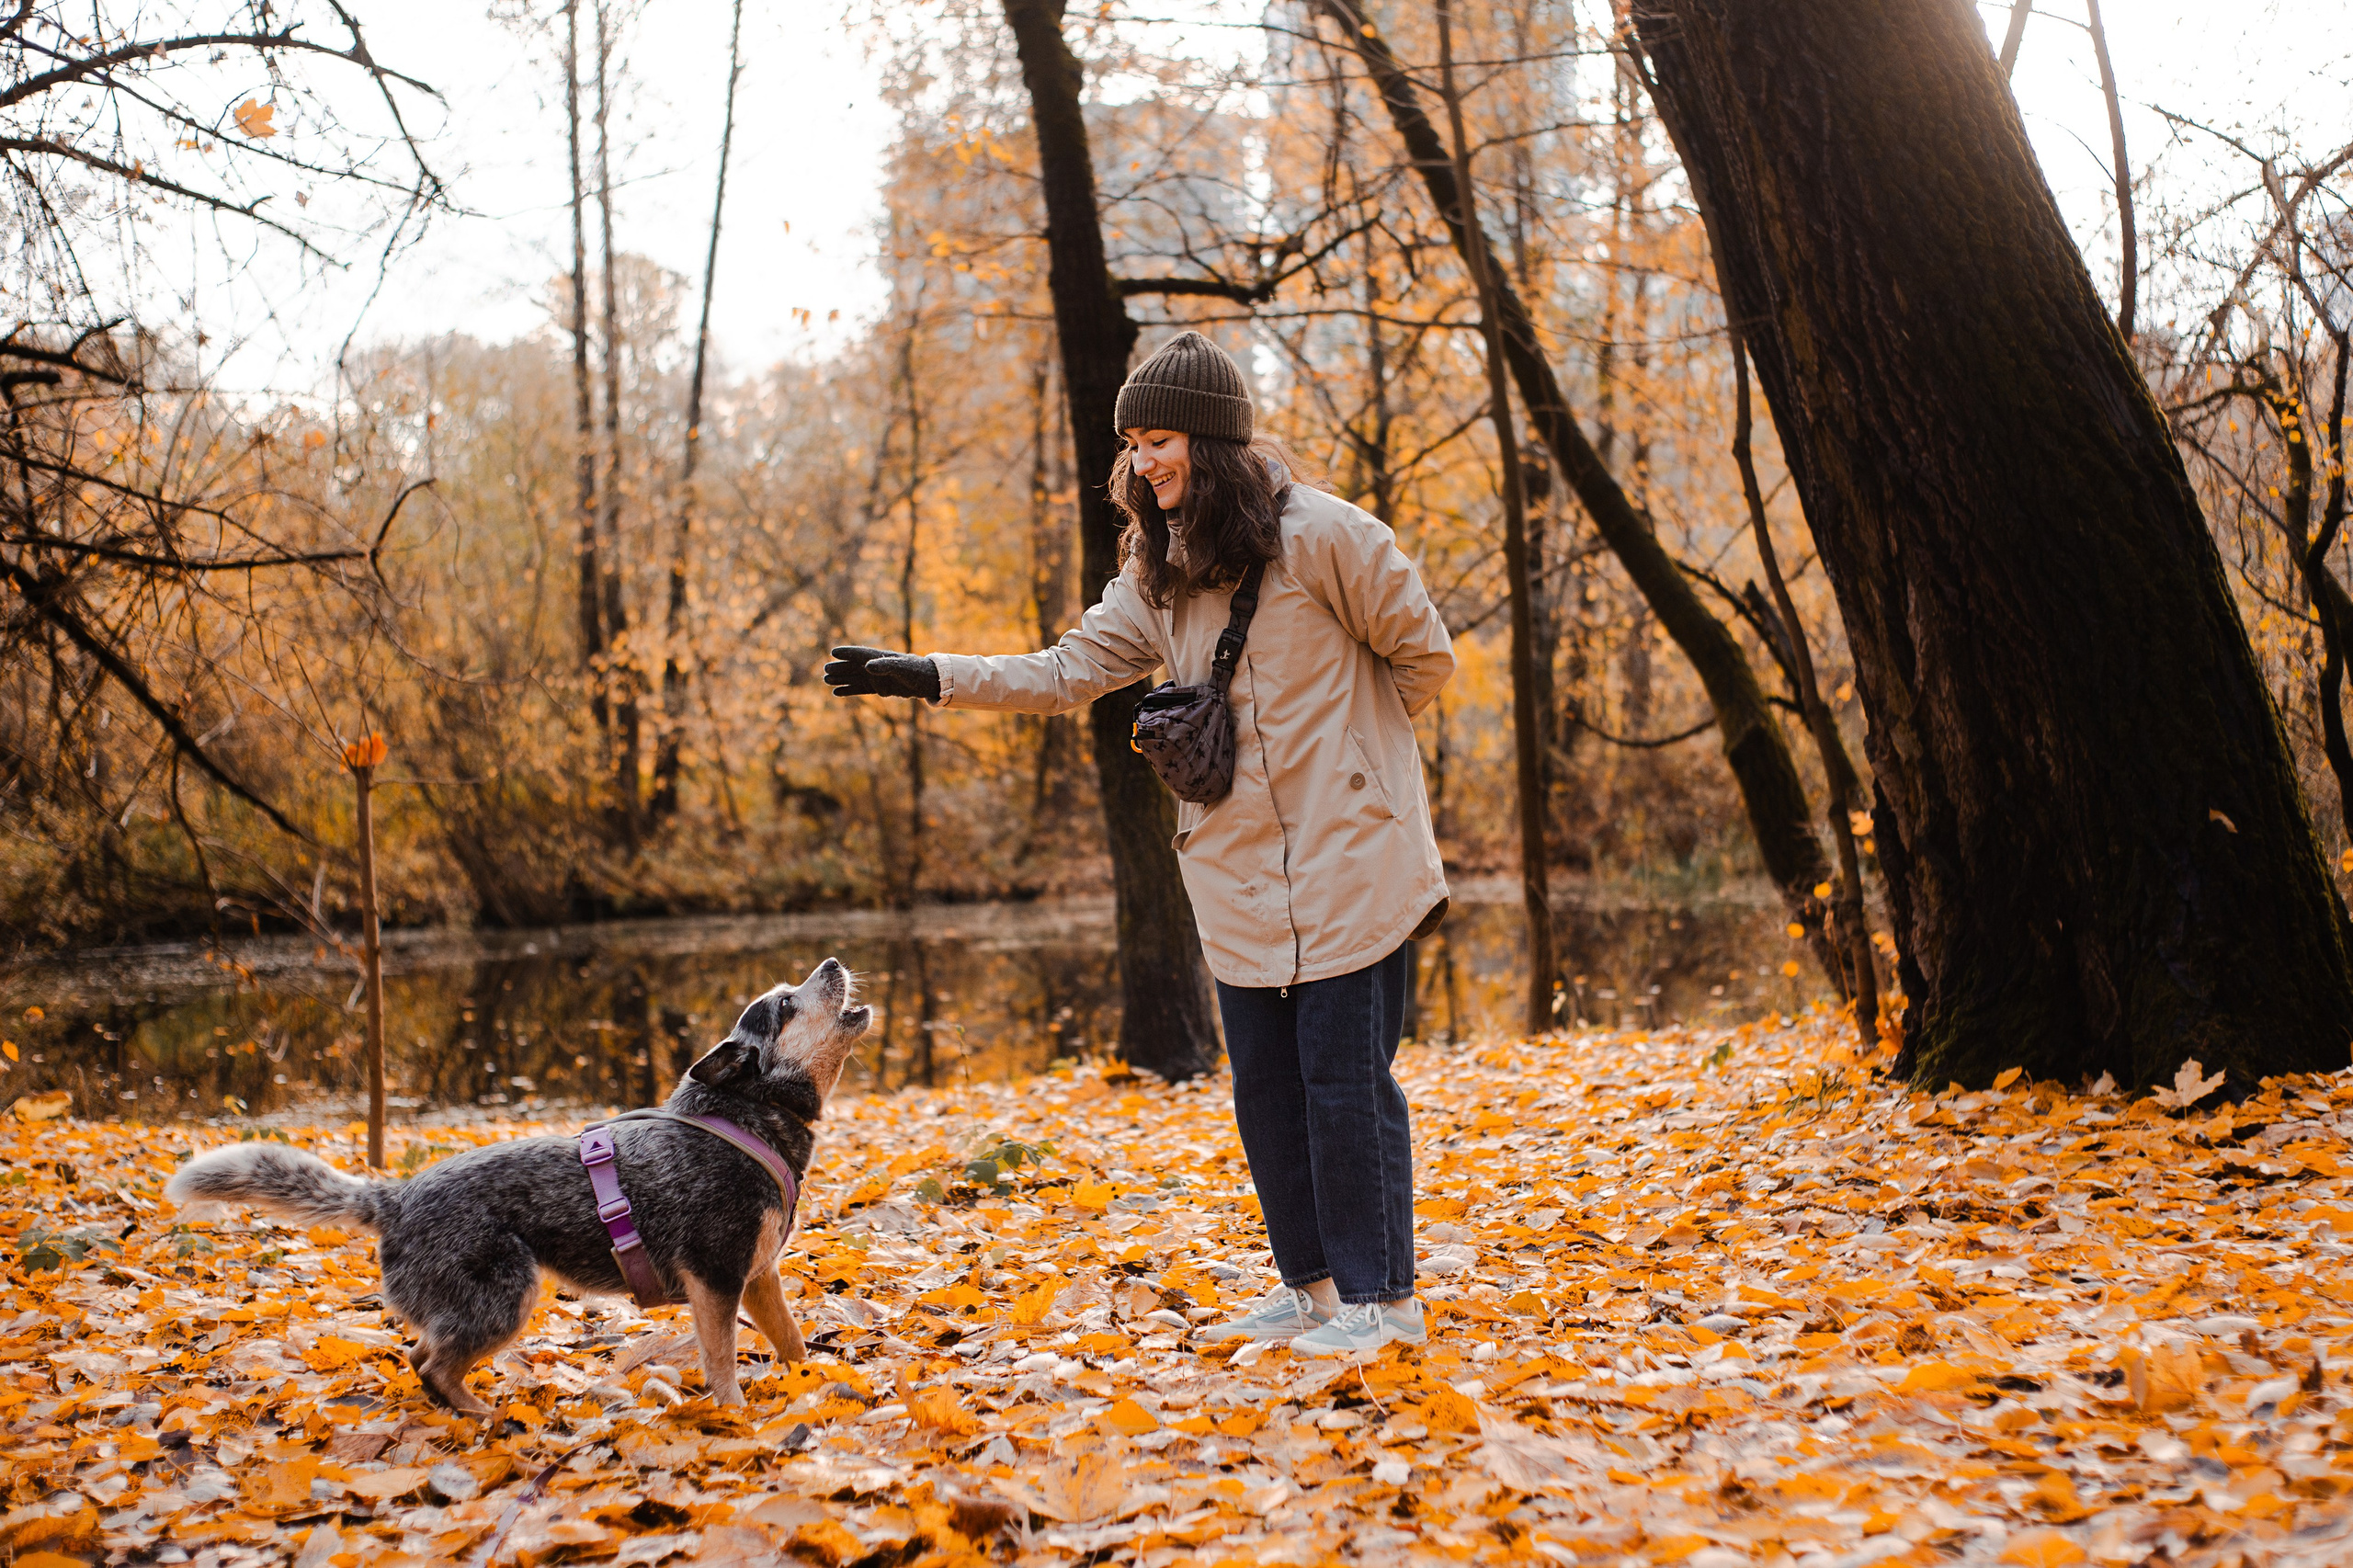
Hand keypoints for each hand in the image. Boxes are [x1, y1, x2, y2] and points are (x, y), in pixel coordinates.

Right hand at [825, 646, 940, 699]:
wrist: (928, 681)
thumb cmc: (916, 671)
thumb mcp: (902, 668)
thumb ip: (885, 666)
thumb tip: (867, 666)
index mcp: (881, 657)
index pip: (860, 654)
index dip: (848, 653)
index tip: (833, 651)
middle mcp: (876, 666)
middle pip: (854, 667)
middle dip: (840, 668)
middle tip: (825, 670)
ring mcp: (877, 678)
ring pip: (854, 678)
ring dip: (841, 679)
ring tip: (826, 680)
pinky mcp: (880, 689)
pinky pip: (860, 689)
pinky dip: (849, 690)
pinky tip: (837, 692)